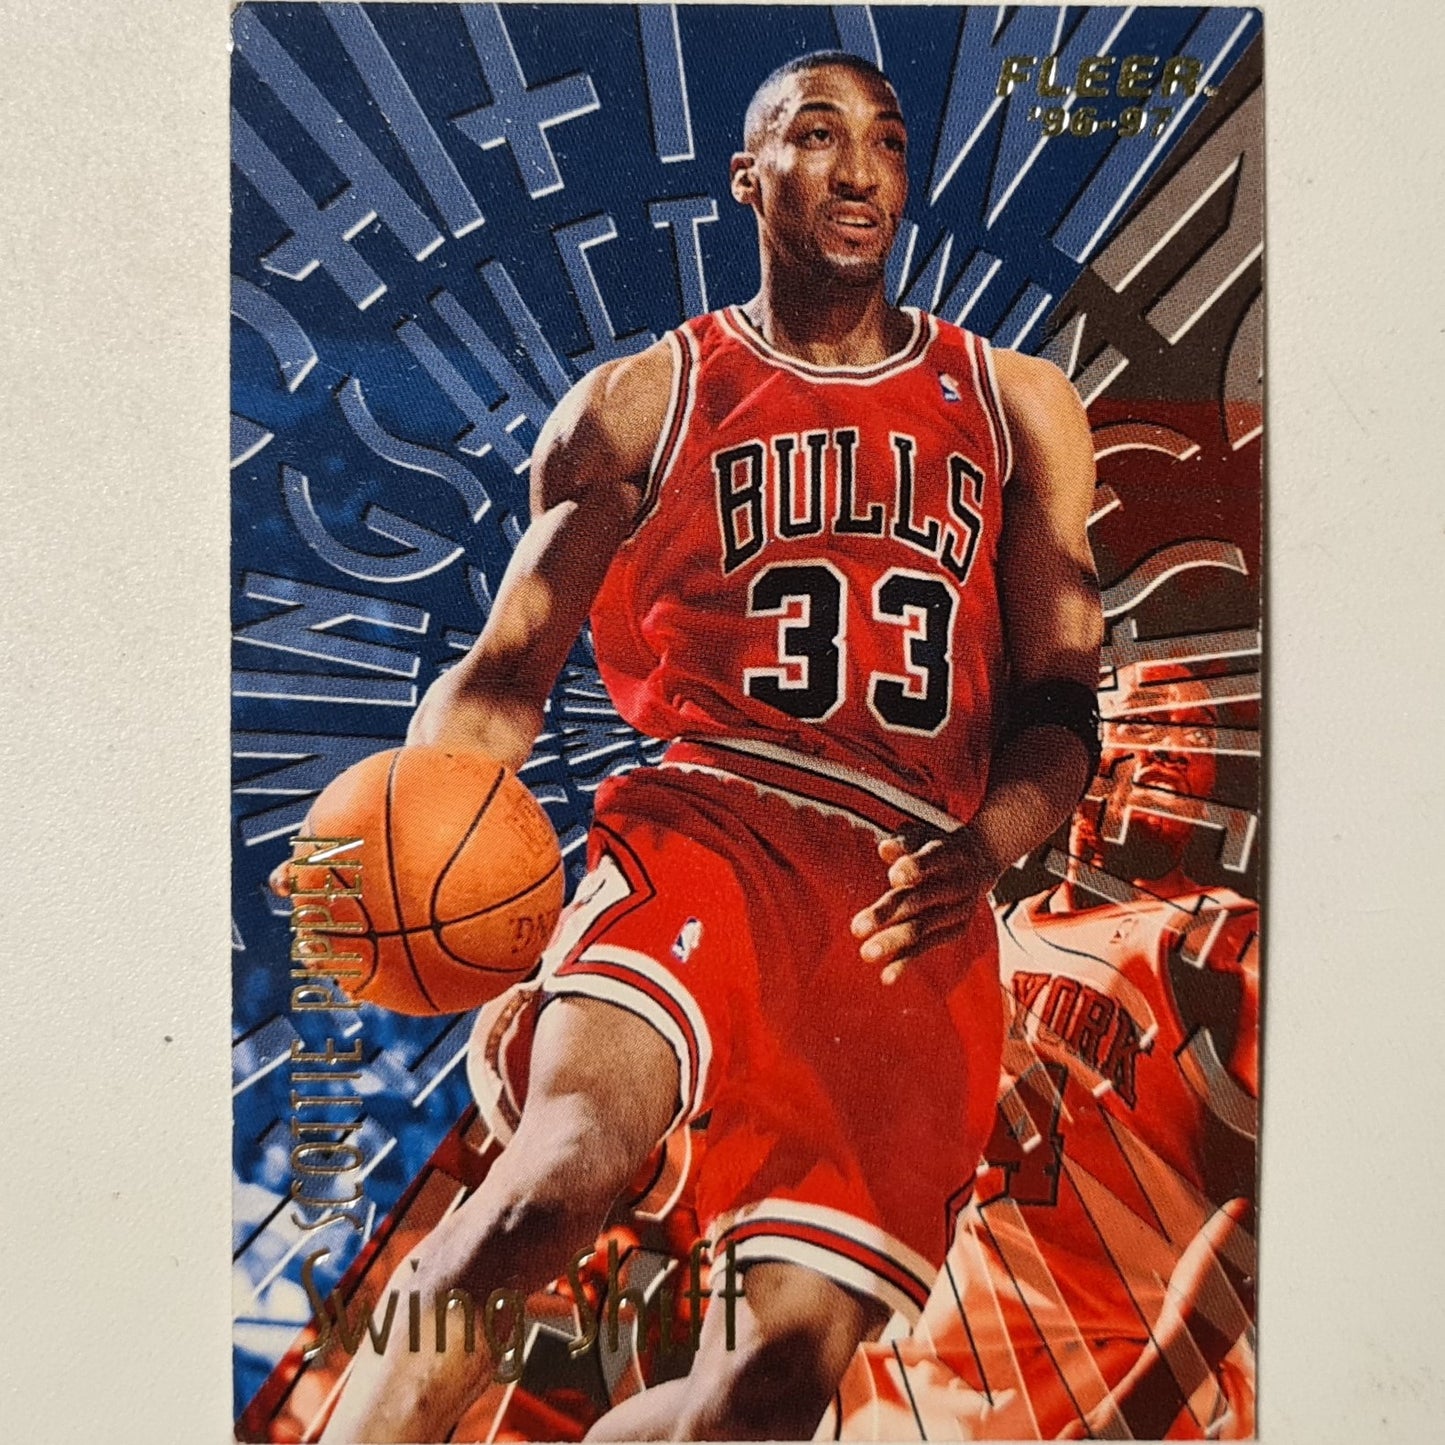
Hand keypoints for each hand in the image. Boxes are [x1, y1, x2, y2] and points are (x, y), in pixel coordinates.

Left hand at [850, 827, 1000, 983]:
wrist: (980, 861)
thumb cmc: (936, 847)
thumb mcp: (923, 835)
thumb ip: (904, 841)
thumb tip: (884, 848)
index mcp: (948, 854)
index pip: (932, 861)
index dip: (914, 868)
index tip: (894, 878)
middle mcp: (956, 883)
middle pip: (920, 899)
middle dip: (887, 913)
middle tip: (857, 927)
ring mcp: (957, 910)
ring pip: (921, 927)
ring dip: (892, 941)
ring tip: (866, 953)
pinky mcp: (954, 930)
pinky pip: (926, 946)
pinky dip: (906, 961)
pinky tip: (886, 975)